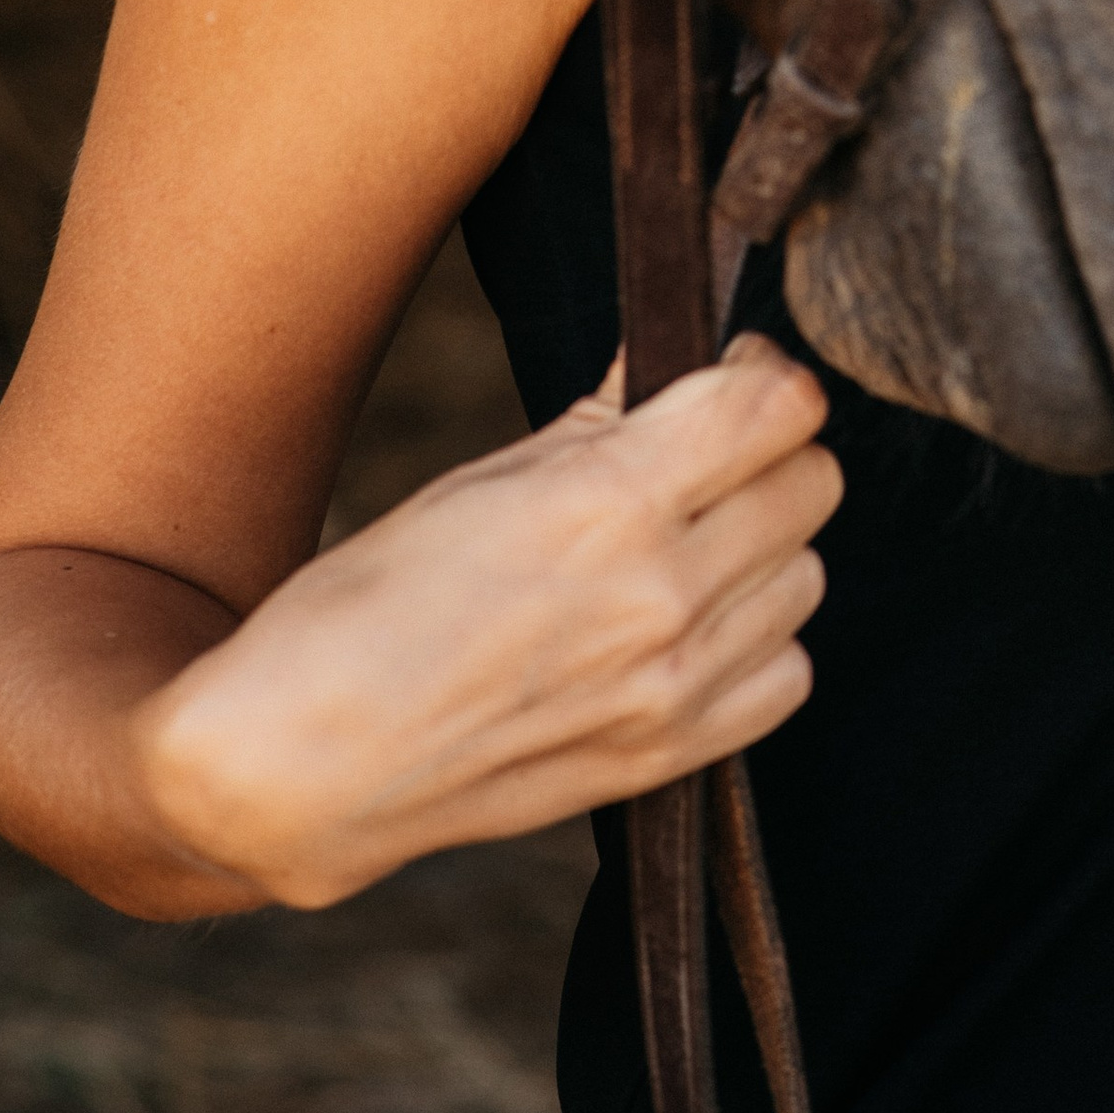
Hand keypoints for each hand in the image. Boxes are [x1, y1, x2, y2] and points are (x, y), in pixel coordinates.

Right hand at [130, 336, 838, 908]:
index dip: (765, 374)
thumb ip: (604, 416)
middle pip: (813, 483)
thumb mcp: (483, 478)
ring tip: (690, 540)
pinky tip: (696, 623)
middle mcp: (659, 596)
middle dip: (770, 450)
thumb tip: (670, 350)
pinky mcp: (665, 757)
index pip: (776, 409)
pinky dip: (760, 640)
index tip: (735, 370)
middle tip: (710, 452)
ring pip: (808, 575)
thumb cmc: (369, 602)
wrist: (301, 762)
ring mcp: (670, 686)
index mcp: (607, 504)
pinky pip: (785, 673)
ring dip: (766, 544)